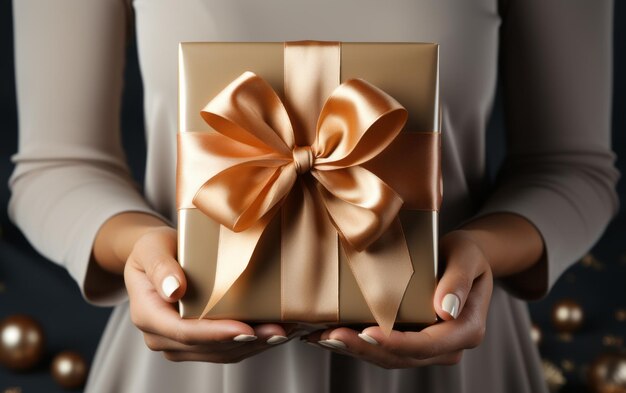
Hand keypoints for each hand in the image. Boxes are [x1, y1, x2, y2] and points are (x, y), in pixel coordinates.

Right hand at [123, 226, 292, 362]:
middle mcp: (161, 336)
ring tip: (283, 332)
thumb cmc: (154, 249)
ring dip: (254, 346)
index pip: (183, 331)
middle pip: (207, 347)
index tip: (246, 328)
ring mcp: (179, 343)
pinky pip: (225, 349)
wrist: (155, 257)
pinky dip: (251, 343)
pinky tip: (273, 332)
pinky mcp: (197, 343)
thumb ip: (160, 267)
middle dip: (245, 341)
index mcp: (147, 314)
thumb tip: (174, 290)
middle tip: (278, 331)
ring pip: (220, 353)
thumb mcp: (151, 248)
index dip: (216, 333)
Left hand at [304, 230, 492, 367]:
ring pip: (388, 357)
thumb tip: (445, 310)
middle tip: (331, 336)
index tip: (367, 332)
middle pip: (402, 357)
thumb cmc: (467, 254)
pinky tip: (327, 335)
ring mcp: (428, 347)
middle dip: (364, 348)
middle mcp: (447, 346)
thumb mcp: (467, 256)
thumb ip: (458, 280)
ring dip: (353, 350)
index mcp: (466, 330)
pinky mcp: (410, 340)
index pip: (428, 345)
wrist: (466, 259)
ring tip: (322, 338)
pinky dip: (355, 343)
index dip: (396, 342)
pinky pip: (382, 348)